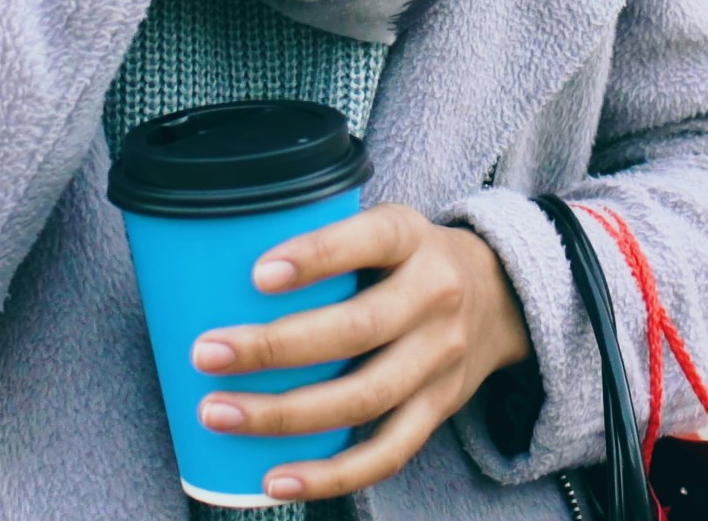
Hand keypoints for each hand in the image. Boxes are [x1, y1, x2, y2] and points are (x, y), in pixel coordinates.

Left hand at [186, 203, 532, 504]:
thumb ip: (325, 238)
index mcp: (411, 238)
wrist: (502, 297)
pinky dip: (330, 474)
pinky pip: (386, 452)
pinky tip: (276, 479)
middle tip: (205, 354)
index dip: (317, 256)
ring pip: (363, 397)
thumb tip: (212, 259)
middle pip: (356, 329)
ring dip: (285, 414)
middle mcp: (433, 297)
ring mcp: (439, 360)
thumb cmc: (408, 260)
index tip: (258, 275)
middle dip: (274, 347)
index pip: (370, 241)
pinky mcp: (438, 410)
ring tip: (220, 414)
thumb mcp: (384, 227)